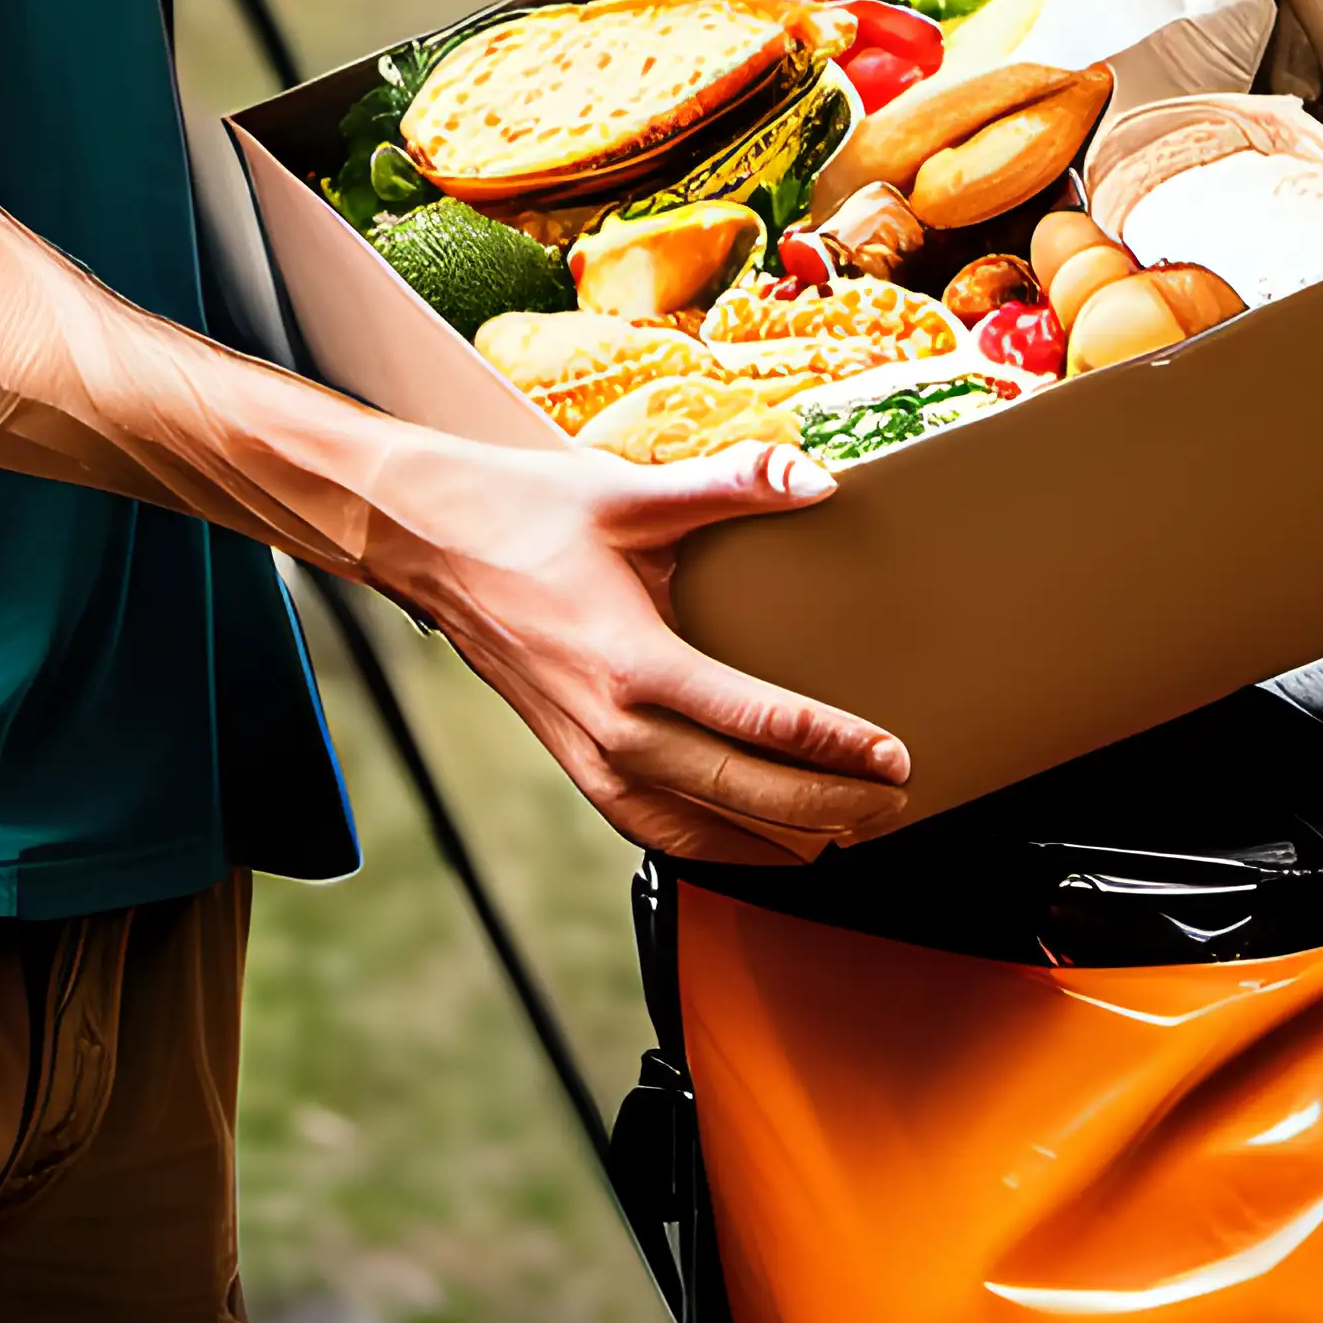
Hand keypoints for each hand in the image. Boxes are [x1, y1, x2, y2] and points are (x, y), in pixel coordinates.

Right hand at [368, 431, 913, 863]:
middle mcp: (612, 726)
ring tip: (848, 833)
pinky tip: (758, 840)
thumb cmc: (523, 514)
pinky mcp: (577, 765)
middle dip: (831, 807)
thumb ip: (731, 485)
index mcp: (632, 661)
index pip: (758, 724)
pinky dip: (718, 843)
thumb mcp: (631, 491)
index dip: (837, 747)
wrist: (428, 544)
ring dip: (781, 839)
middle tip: (895, 802)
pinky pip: (657, 829)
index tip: (894, 756)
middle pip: (744, 794)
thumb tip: (814, 478)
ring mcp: (591, 757)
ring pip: (703, 829)